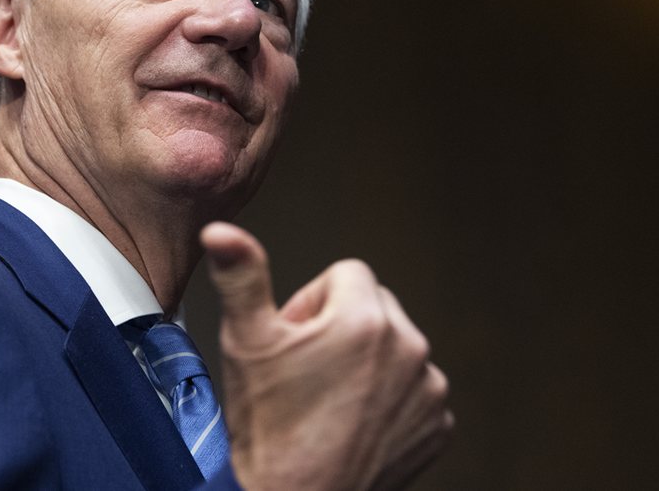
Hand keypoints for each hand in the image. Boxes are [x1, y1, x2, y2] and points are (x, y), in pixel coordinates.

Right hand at [202, 222, 452, 490]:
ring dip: (368, 362)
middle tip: (305, 370)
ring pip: (395, 348)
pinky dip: (390, 399)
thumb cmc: (268, 428)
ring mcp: (428, 390)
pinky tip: (354, 421)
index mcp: (365, 319)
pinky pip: (414, 390)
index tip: (293, 339)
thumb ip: (241, 275)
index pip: (345, 273)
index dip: (311, 302)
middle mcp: (409, 348)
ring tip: (327, 399)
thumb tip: (221, 231)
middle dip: (342, 326)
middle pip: (374, 306)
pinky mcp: (437, 425)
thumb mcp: (246, 342)